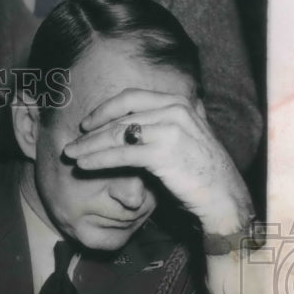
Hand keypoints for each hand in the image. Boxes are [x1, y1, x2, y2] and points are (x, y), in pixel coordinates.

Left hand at [63, 89, 252, 235]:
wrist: (223, 196)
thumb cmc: (199, 172)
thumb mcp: (180, 139)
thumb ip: (156, 128)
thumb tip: (122, 129)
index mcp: (177, 103)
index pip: (131, 97)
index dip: (105, 109)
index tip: (87, 123)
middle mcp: (175, 110)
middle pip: (120, 117)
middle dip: (91, 132)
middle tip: (72, 144)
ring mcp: (170, 129)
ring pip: (117, 134)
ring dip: (89, 146)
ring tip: (71, 155)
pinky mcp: (163, 152)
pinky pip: (121, 154)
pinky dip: (98, 159)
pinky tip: (84, 165)